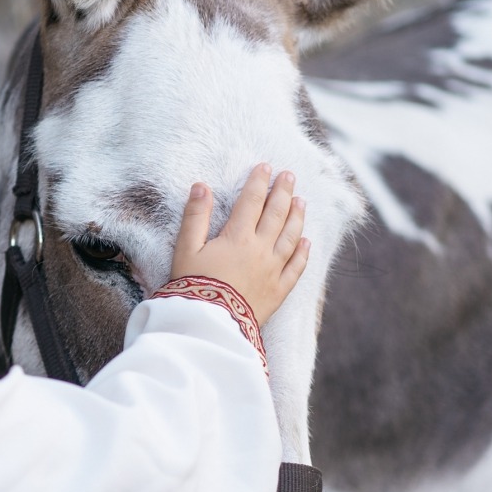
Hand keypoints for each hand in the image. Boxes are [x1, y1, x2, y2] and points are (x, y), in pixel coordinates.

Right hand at [170, 164, 309, 324]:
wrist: (208, 324)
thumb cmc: (192, 285)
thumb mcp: (185, 248)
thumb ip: (195, 216)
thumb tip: (200, 186)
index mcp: (237, 237)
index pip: (251, 202)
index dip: (258, 182)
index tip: (265, 167)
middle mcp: (260, 249)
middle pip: (276, 214)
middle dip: (283, 192)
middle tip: (289, 176)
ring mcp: (273, 270)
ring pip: (291, 237)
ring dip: (297, 217)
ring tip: (301, 201)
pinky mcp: (278, 291)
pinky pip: (296, 268)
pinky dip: (303, 253)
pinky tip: (306, 242)